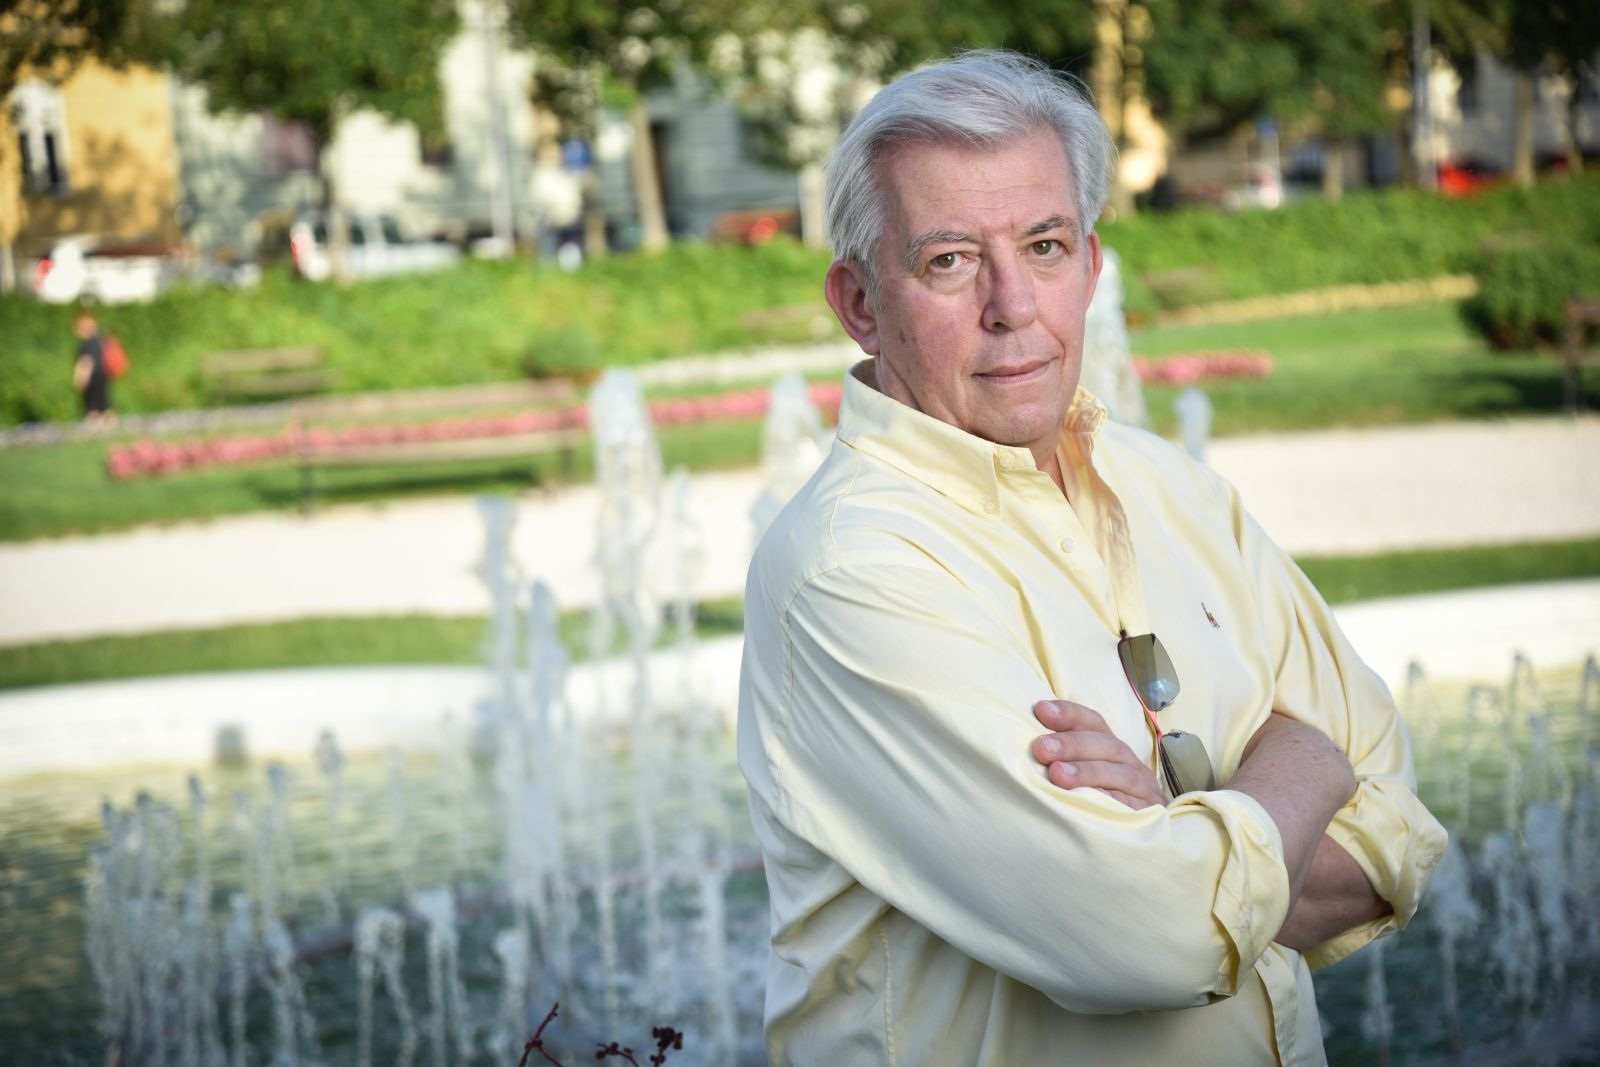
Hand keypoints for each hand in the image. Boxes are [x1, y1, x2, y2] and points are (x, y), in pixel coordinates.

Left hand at [1030, 700, 1165, 809]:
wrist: (1143, 833)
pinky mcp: (1147, 813)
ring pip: (1118, 774)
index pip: (1092, 722)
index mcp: (1109, 746)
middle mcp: (1126, 762)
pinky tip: (1090, 800)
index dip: (1068, 714)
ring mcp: (1141, 788)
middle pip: (1104, 745)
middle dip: (1071, 744)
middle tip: (1041, 748)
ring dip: (1087, 772)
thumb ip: (1059, 756)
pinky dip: (1111, 801)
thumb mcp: (1082, 770)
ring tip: (1058, 775)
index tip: (1041, 710)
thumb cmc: (1099, 796)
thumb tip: (1023, 742)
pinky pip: (1131, 806)